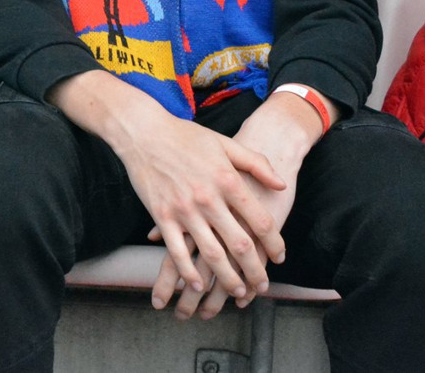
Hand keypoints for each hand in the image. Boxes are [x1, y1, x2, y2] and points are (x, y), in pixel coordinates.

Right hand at [152, 90, 327, 318]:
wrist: (143, 131)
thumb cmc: (186, 136)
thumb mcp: (225, 143)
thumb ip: (256, 164)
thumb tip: (281, 184)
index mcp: (227, 180)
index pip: (260, 221)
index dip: (275, 244)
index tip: (279, 257)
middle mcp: (208, 198)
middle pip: (240, 244)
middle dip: (255, 270)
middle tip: (262, 285)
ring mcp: (184, 209)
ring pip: (211, 254)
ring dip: (227, 278)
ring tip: (237, 292)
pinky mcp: (161, 216)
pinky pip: (177, 252)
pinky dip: (188, 272)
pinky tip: (198, 284)